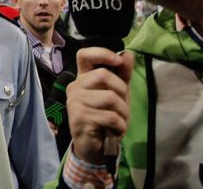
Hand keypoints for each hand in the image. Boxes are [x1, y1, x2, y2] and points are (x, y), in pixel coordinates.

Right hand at [66, 47, 132, 164]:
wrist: (95, 147)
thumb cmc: (106, 118)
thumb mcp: (119, 94)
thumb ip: (123, 75)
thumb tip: (128, 54)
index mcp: (83, 78)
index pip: (85, 55)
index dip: (102, 53)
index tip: (118, 61)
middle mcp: (75, 87)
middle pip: (103, 75)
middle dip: (121, 91)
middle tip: (121, 106)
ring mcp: (75, 102)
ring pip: (109, 97)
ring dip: (123, 112)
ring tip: (119, 121)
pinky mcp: (79, 118)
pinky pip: (110, 116)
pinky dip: (119, 125)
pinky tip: (114, 130)